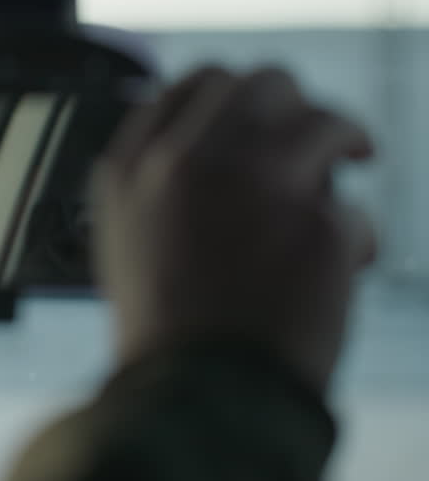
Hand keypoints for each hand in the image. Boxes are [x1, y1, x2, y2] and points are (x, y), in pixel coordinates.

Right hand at [92, 66, 376, 393]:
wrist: (194, 395)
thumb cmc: (162, 330)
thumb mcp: (125, 238)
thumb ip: (154, 181)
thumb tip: (204, 142)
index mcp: (135, 167)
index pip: (192, 86)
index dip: (233, 94)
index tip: (254, 111)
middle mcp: (191, 161)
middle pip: (262, 85)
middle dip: (295, 105)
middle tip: (313, 134)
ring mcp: (257, 185)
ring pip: (322, 120)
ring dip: (344, 139)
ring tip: (356, 159)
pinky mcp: (319, 224)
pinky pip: (354, 207)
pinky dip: (354, 237)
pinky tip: (341, 266)